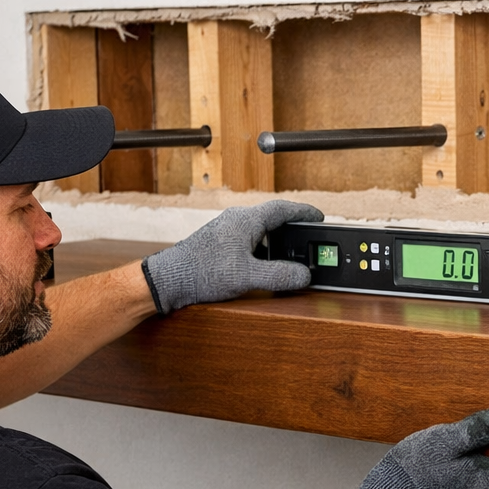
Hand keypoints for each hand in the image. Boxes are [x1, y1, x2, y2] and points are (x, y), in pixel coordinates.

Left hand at [143, 200, 323, 313]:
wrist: (168, 280)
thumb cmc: (200, 271)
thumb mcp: (248, 276)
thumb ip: (280, 275)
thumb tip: (303, 276)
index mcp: (247, 220)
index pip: (284, 208)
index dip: (305, 212)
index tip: (320, 218)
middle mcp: (237, 221)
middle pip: (274, 220)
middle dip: (293, 232)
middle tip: (308, 243)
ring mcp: (227, 232)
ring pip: (261, 233)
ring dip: (277, 246)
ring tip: (287, 262)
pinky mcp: (220, 244)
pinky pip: (250, 244)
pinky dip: (262, 254)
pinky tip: (263, 270)